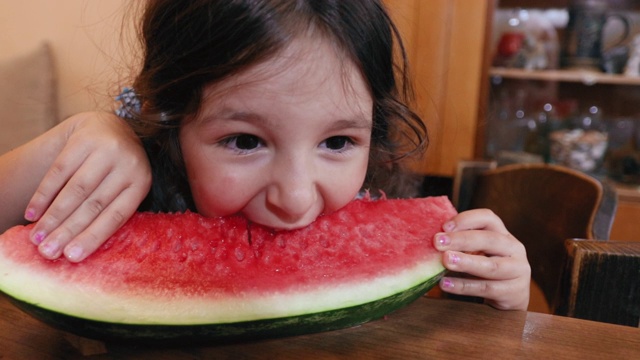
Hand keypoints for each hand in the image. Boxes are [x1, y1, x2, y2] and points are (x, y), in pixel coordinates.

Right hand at [25, 112, 150, 261]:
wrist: (111, 127)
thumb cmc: (118, 170)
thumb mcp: (126, 187)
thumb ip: (111, 211)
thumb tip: (79, 248)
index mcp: (141, 182)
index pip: (116, 215)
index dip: (93, 236)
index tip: (72, 256)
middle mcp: (128, 164)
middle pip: (93, 204)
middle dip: (68, 231)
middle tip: (48, 252)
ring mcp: (106, 149)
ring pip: (75, 190)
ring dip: (53, 217)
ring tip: (37, 237)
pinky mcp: (83, 139)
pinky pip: (59, 171)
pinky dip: (43, 195)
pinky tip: (33, 213)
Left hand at [433, 209, 530, 309]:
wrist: (512, 298)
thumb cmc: (487, 269)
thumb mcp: (479, 252)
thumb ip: (462, 244)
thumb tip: (431, 240)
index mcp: (503, 234)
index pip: (488, 218)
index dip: (466, 219)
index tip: (444, 226)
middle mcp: (513, 248)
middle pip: (489, 240)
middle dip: (462, 239)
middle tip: (438, 242)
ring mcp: (517, 270)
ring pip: (491, 266)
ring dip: (466, 262)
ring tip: (445, 260)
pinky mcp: (514, 292)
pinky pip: (486, 288)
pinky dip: (464, 286)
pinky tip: (446, 284)